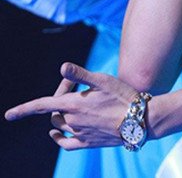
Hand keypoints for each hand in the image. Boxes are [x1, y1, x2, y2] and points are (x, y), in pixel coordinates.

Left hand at [4, 62, 137, 149]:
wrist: (140, 120)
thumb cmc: (123, 96)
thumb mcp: (103, 80)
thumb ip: (81, 75)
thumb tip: (62, 67)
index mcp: (75, 105)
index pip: (43, 106)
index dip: (24, 109)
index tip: (9, 114)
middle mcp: (74, 121)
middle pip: (55, 110)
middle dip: (60, 97)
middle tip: (77, 86)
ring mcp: (81, 134)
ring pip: (61, 124)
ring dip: (62, 113)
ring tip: (76, 103)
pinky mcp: (89, 143)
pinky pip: (67, 143)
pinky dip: (59, 138)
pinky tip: (57, 134)